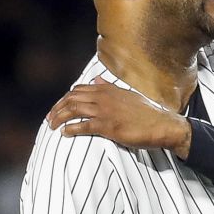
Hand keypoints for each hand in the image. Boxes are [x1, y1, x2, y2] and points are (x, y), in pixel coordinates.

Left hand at [46, 79, 191, 155]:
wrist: (163, 125)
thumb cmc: (147, 113)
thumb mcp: (127, 95)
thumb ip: (109, 88)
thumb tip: (97, 80)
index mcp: (107, 89)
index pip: (78, 91)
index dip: (64, 99)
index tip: (58, 109)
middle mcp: (103, 97)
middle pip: (71, 99)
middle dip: (57, 109)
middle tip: (50, 119)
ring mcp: (105, 111)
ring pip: (73, 110)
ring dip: (59, 118)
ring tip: (52, 126)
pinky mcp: (108, 126)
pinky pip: (83, 126)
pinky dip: (71, 129)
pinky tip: (64, 133)